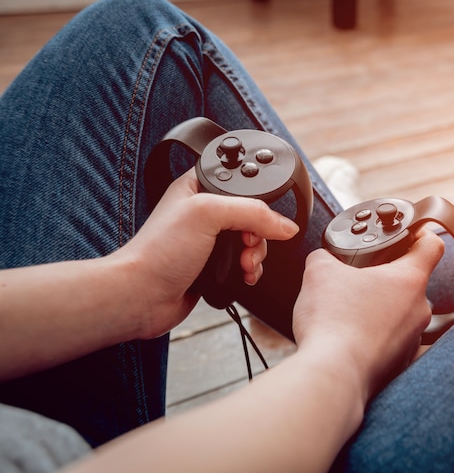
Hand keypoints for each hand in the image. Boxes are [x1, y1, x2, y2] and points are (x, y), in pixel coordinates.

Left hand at [115, 169, 298, 338]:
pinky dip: (251, 270)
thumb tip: (285, 225)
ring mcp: (210, 240)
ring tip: (244, 265)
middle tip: (245, 244)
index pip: (244, 183)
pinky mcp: (214, 265)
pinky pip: (246, 264)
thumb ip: (252, 212)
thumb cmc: (160, 251)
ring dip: (256, 255)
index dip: (257, 198)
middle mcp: (206, 212)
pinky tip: (244, 276)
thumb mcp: (208, 214)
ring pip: (253, 241)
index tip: (260, 217)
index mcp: (199, 187)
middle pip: (254, 215)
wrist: (142, 297)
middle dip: (259, 234)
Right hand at [292, 228, 443, 401]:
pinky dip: (373, 336)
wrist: (333, 375)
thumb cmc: (334, 324)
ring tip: (348, 313)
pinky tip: (349, 338)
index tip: (410, 235)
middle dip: (385, 279)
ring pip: (400, 314)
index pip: (432, 246)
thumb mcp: (319, 273)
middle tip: (358, 279)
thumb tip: (323, 260)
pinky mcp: (400, 364)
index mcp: (409, 280)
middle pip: (410, 283)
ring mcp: (412, 340)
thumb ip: (324, 257)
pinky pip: (390, 341)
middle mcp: (419, 310)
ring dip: (379, 309)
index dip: (421, 235)